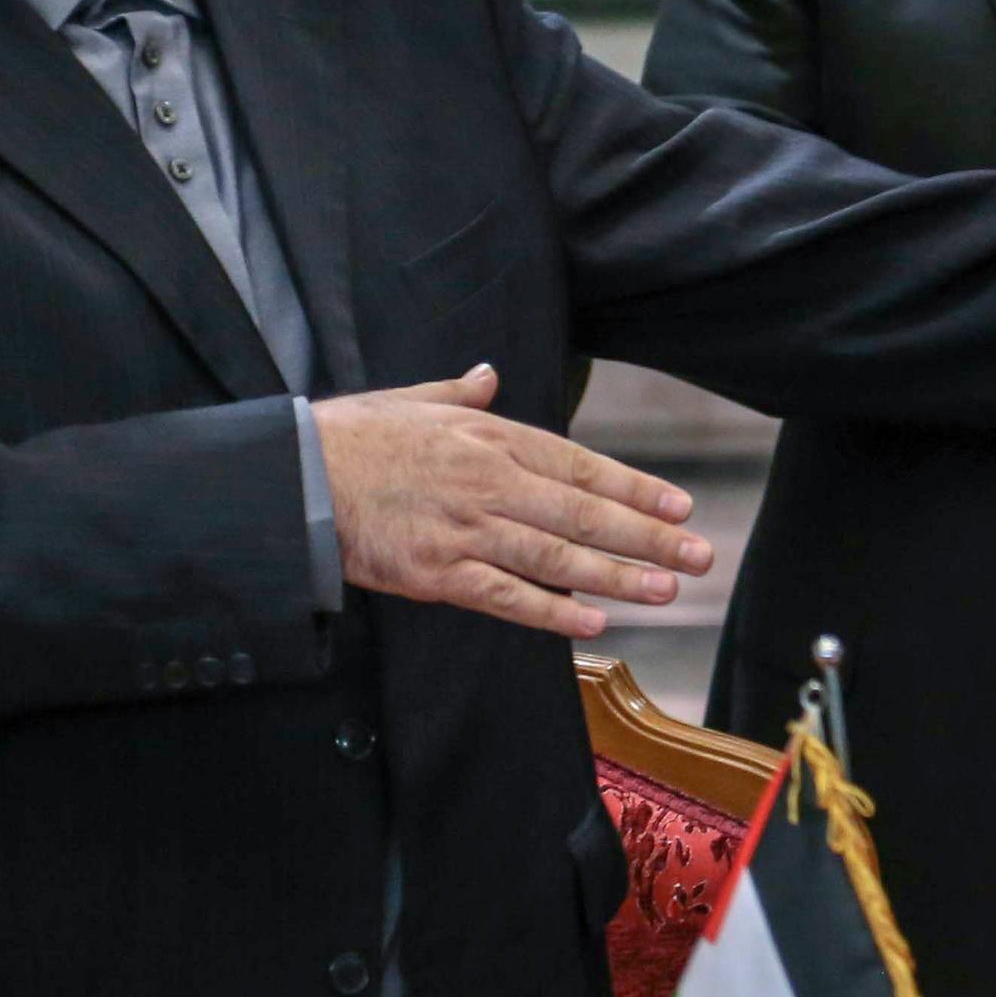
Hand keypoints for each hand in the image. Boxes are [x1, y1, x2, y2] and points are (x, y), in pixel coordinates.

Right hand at [313, 364, 713, 638]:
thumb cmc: (354, 437)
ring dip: (618, 575)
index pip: (582, 467)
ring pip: (558, 558)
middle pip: (585, 515)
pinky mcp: (438, 574)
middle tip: (700, 555)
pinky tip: (594, 620)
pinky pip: (507, 596)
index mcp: (492, 438)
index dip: (637, 489)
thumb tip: (489, 376)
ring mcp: (467, 531)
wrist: (295, 478)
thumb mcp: (415, 400)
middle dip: (650, 537)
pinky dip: (553, 612)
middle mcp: (491, 483)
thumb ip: (462, 394)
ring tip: (666, 589)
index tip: (681, 506)